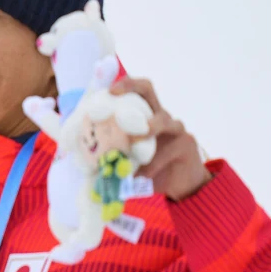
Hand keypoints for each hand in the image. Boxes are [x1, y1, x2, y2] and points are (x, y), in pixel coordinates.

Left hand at [111, 77, 210, 201]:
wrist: (179, 186)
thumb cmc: (149, 169)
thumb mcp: (128, 159)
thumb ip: (113, 154)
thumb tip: (84, 159)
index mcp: (144, 115)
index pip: (134, 91)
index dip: (123, 85)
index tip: (109, 90)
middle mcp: (159, 115)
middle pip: (147, 89)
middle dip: (131, 87)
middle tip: (115, 96)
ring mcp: (175, 128)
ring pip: (162, 121)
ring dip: (146, 129)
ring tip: (134, 141)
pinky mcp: (186, 144)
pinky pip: (167, 151)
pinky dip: (152, 164)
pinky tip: (141, 175)